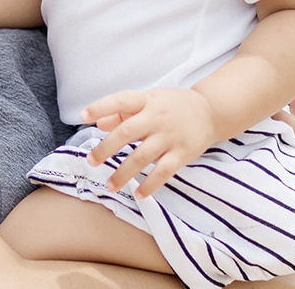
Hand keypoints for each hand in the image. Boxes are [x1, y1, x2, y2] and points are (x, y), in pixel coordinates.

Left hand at [82, 87, 217, 197]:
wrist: (211, 111)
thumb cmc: (172, 106)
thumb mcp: (149, 100)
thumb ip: (123, 112)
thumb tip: (99, 123)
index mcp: (147, 100)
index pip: (121, 100)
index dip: (101, 107)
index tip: (83, 116)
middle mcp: (157, 117)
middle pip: (127, 132)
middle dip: (106, 148)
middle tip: (91, 161)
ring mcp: (170, 136)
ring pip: (142, 156)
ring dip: (123, 172)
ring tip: (109, 184)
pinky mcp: (183, 153)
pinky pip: (164, 171)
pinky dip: (150, 184)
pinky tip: (138, 193)